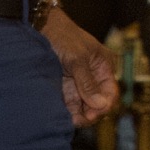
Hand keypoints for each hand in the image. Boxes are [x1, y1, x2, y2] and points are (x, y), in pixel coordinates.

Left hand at [40, 7, 118, 125]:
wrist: (40, 28)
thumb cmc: (63, 37)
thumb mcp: (77, 59)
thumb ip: (88, 83)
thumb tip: (101, 105)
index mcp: (103, 66)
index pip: (110, 92)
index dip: (104, 105)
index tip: (92, 114)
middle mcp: (93, 76)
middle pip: (98, 102)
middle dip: (91, 112)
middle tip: (80, 119)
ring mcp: (79, 82)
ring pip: (84, 106)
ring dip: (79, 115)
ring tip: (70, 120)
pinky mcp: (65, 87)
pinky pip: (70, 104)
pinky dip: (68, 112)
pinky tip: (63, 117)